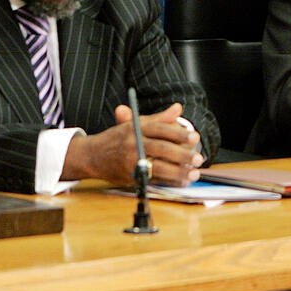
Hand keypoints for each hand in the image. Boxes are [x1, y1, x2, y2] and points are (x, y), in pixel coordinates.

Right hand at [62, 103, 204, 186]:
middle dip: (182, 154)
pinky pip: (152, 179)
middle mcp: (133, 144)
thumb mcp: (136, 124)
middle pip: (161, 148)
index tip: (194, 137)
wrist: (92, 155)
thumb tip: (178, 108)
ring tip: (193, 173)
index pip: (160, 129)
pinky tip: (181, 181)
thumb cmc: (118, 138)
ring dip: (177, 172)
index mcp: (136, 128)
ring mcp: (131, 161)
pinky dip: (167, 181)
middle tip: (198, 158)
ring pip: (158, 167)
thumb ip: (159, 118)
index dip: (178, 133)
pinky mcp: (130, 176)